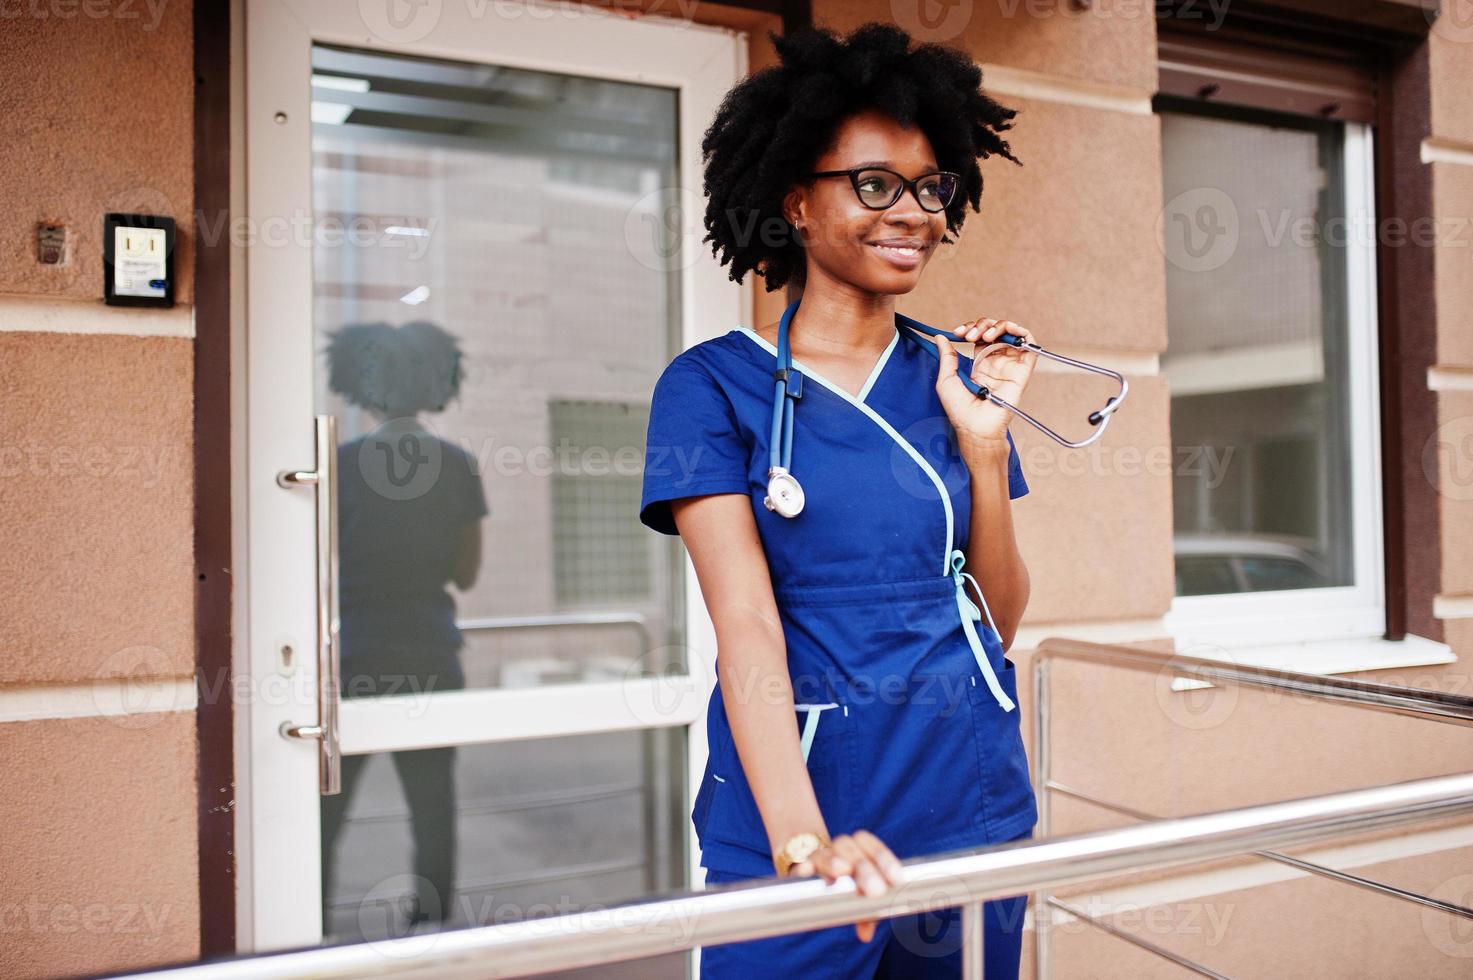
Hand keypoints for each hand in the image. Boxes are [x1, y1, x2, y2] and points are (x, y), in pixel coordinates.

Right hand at [779, 830, 903, 942]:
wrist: (812, 870)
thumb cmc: (846, 886)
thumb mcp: (860, 897)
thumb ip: (866, 913)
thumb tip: (865, 935)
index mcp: (860, 850)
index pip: (873, 846)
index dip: (886, 860)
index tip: (897, 880)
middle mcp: (840, 849)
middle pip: (851, 848)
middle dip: (865, 868)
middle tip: (875, 890)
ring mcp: (820, 856)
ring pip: (826, 853)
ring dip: (834, 861)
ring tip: (842, 871)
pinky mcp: (801, 866)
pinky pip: (801, 863)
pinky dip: (804, 866)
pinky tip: (806, 871)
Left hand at [933, 317, 1038, 450]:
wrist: (975, 426)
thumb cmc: (960, 410)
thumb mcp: (946, 379)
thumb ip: (946, 357)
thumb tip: (941, 337)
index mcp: (980, 363)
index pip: (980, 335)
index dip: (971, 328)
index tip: (957, 333)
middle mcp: (997, 362)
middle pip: (996, 330)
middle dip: (981, 325)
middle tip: (968, 335)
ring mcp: (1010, 365)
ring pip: (1012, 333)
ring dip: (998, 326)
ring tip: (984, 335)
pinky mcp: (1023, 370)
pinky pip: (1030, 344)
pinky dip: (1020, 332)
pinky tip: (1005, 332)